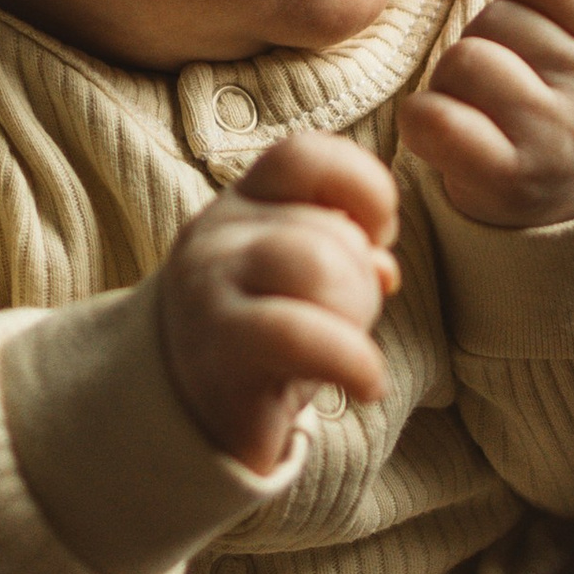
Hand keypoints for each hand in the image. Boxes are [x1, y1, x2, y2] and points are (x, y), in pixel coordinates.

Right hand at [157, 134, 400, 477]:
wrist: (190, 417)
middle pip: (328, 229)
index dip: (364, 188)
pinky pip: (301, 335)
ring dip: (356, 317)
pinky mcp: (216, 349)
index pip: (306, 156)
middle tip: (351, 323)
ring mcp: (209, 288)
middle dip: (364, 283)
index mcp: (243, 203)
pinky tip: (364, 386)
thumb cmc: (262, 342)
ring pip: (319, 267)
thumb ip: (343, 251)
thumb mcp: (303, 281)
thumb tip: (384, 265)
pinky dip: (354, 362)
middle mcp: (216, 234)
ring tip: (350, 356)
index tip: (377, 238)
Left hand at [399, 0, 573, 226]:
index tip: (535, 29)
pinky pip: (431, 115)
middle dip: (489, 41)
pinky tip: (449, 135)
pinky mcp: (504, 180)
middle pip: (498, 17)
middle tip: (512, 88)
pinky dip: (423, 119)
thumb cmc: (572, 101)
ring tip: (484, 111)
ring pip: (462, 59)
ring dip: (453, 80)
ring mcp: (555, 140)